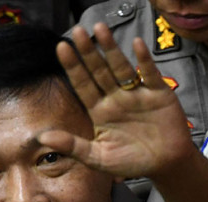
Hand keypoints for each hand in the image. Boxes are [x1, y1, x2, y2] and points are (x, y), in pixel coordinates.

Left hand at [42, 24, 193, 181]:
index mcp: (99, 111)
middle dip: (88, 52)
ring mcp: (137, 93)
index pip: (82, 85)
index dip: (73, 67)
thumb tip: (43, 137)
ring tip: (100, 29)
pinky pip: (149, 73)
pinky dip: (143, 60)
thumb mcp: (98, 158)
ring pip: (121, 67)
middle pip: (99, 71)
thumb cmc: (130, 162)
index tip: (61, 48)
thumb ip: (73, 146)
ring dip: (111, 49)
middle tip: (77, 31)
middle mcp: (116, 98)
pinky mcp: (158, 93)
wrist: (165, 165)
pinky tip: (135, 44)